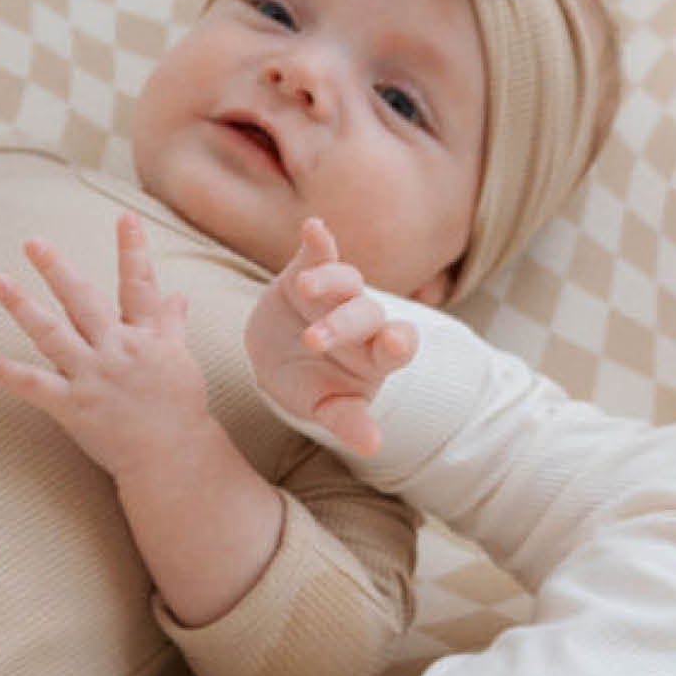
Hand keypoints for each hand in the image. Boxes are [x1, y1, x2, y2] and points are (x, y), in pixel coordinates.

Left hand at [0, 214, 213, 482]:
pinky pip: (34, 385)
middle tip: (33, 243)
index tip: (126, 217)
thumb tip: (178, 295)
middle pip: (84, 301)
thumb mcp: (181, 360)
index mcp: (145, 338)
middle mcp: (117, 351)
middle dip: (58, 270)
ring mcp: (93, 377)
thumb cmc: (180, 410)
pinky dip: (6, 372)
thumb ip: (171, 325)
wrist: (174, 459)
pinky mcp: (74, 406)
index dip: (133, 250)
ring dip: (23, 307)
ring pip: (53, 334)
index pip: (140, 286)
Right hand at [245, 217, 415, 456]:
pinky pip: (318, 254)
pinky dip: (317, 241)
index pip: (398, 345)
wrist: (276, 360)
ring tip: (306, 288)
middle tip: (314, 339)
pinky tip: (314, 228)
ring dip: (329, 281)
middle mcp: (364, 320)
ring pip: (345, 281)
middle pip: (365, 314)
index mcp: (377, 355)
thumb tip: (373, 447)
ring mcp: (337, 294)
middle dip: (343, 324)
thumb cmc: (311, 388)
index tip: (394, 346)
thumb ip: (349, 423)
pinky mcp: (307, 272)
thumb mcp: (325, 408)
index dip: (399, 343)